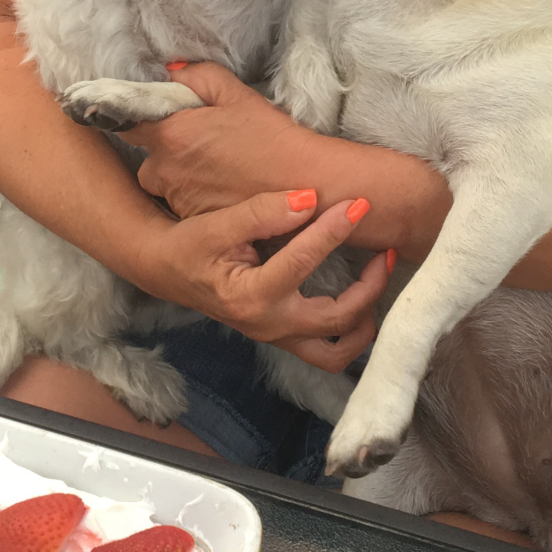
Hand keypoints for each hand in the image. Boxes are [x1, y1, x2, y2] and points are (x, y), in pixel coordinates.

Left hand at [121, 62, 317, 217]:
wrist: (306, 187)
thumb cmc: (273, 139)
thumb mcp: (238, 95)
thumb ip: (199, 77)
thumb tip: (173, 72)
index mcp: (171, 134)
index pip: (128, 122)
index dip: (141, 117)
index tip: (158, 116)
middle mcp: (165, 170)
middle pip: (148, 159)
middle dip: (166, 153)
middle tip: (201, 147)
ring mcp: (177, 199)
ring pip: (166, 185)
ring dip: (181, 178)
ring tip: (218, 170)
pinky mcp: (193, 222)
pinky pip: (184, 206)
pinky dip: (197, 199)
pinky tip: (225, 190)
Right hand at [128, 188, 391, 373]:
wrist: (166, 269)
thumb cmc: (190, 244)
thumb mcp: (218, 224)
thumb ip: (262, 212)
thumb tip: (308, 199)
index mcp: (251, 296)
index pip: (303, 262)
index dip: (334, 229)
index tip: (359, 203)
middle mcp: (268, 325)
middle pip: (337, 319)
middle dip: (370, 285)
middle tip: (385, 250)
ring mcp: (277, 336)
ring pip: (337, 352)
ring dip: (366, 321)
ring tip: (378, 280)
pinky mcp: (282, 336)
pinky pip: (327, 349)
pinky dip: (350, 329)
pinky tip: (362, 297)